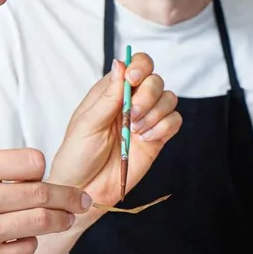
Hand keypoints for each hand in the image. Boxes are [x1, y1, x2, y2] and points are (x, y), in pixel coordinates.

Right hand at [0, 150, 90, 253]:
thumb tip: (48, 177)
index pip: (32, 161)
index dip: (42, 171)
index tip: (46, 179)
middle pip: (42, 192)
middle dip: (69, 198)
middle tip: (82, 201)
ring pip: (42, 221)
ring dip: (60, 221)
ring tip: (65, 220)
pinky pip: (27, 249)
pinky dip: (29, 246)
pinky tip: (14, 245)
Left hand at [48, 52, 181, 205]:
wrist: (85, 190)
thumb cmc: (77, 155)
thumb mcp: (87, 123)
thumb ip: (108, 96)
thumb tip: (120, 63)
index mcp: (111, 91)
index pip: (136, 64)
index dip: (141, 66)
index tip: (133, 79)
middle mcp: (131, 102)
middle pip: (156, 80)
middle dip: (148, 95)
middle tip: (133, 115)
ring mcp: (146, 120)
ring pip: (169, 99)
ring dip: (156, 113)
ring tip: (137, 130)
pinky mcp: (157, 138)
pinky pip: (175, 122)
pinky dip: (164, 127)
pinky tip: (146, 138)